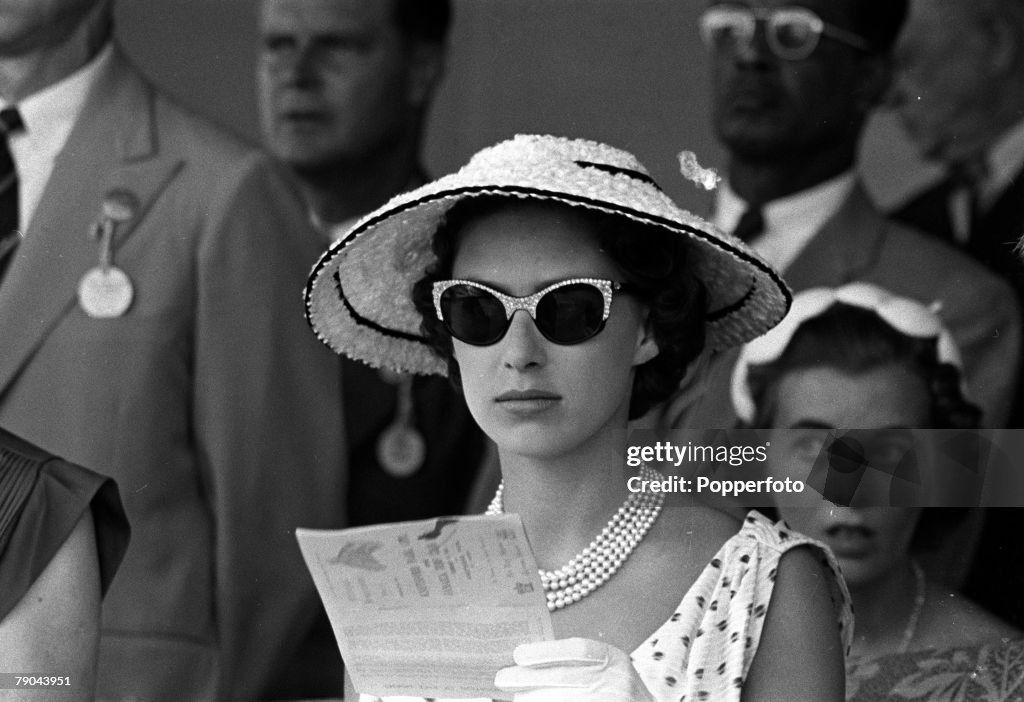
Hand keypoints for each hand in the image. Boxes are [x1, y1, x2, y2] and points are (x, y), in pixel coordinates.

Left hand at [494, 638, 654, 701]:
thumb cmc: (618, 690)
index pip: (577, 649)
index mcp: (614, 658)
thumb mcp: (608, 668)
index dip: (546, 650)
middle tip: (503, 677)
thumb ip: (579, 663)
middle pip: (564, 676)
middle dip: (529, 677)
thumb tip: (532, 661)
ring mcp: (611, 701)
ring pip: (564, 700)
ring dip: (535, 698)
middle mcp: (616, 680)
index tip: (518, 654)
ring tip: (516, 696)